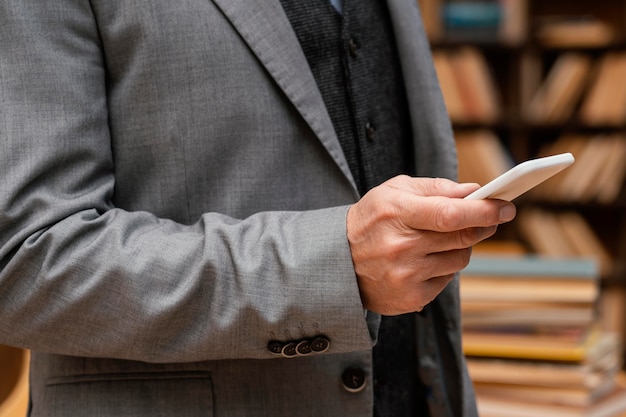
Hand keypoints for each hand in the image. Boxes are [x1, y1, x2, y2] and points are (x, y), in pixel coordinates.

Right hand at [347, 175, 515, 315]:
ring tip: (443, 239)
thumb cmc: (370, 220)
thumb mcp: (394, 191)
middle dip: (484, 226)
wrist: (339, 261)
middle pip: (462, 238)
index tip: (506, 206)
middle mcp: (401, 247)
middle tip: (491, 218)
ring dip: (462, 246)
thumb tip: (474, 193)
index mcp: (396, 213)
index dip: (484, 211)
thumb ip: (435, 188)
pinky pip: (448, 279)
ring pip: (460, 259)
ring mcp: (406, 276)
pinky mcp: (411, 298)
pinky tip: (425, 260)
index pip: (451, 214)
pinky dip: (445, 267)